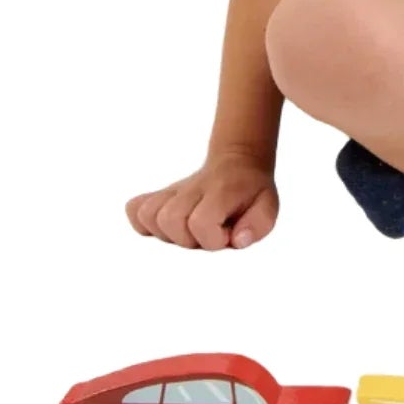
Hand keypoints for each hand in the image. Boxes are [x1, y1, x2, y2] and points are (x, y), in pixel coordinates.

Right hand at [126, 150, 278, 249]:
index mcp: (219, 192)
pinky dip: (142, 221)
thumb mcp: (268, 207)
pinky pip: (135, 209)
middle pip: (170, 220)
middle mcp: (192, 190)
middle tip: (206, 234)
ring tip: (186, 231)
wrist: (238, 162)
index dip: (213, 238)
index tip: (227, 235)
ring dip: (166, 232)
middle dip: (188, 238)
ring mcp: (174, 191)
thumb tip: (237, 240)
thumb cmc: (251, 192)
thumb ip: (258, 225)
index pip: (200, 222)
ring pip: (149, 215)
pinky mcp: (161, 195)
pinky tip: (163, 227)